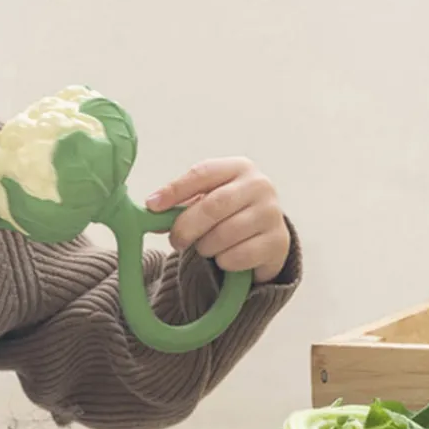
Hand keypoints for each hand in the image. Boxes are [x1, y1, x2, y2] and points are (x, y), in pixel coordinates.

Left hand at [148, 158, 290, 284]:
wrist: (266, 235)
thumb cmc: (230, 213)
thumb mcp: (207, 200)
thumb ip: (180, 203)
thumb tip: (150, 208)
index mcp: (239, 167)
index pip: (202, 173)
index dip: (174, 190)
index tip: (152, 206)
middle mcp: (259, 185)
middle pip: (213, 206)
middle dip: (187, 227)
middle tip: (176, 241)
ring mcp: (272, 213)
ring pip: (224, 234)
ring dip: (205, 247)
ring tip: (206, 247)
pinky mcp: (278, 242)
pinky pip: (238, 256)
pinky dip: (224, 261)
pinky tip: (226, 256)